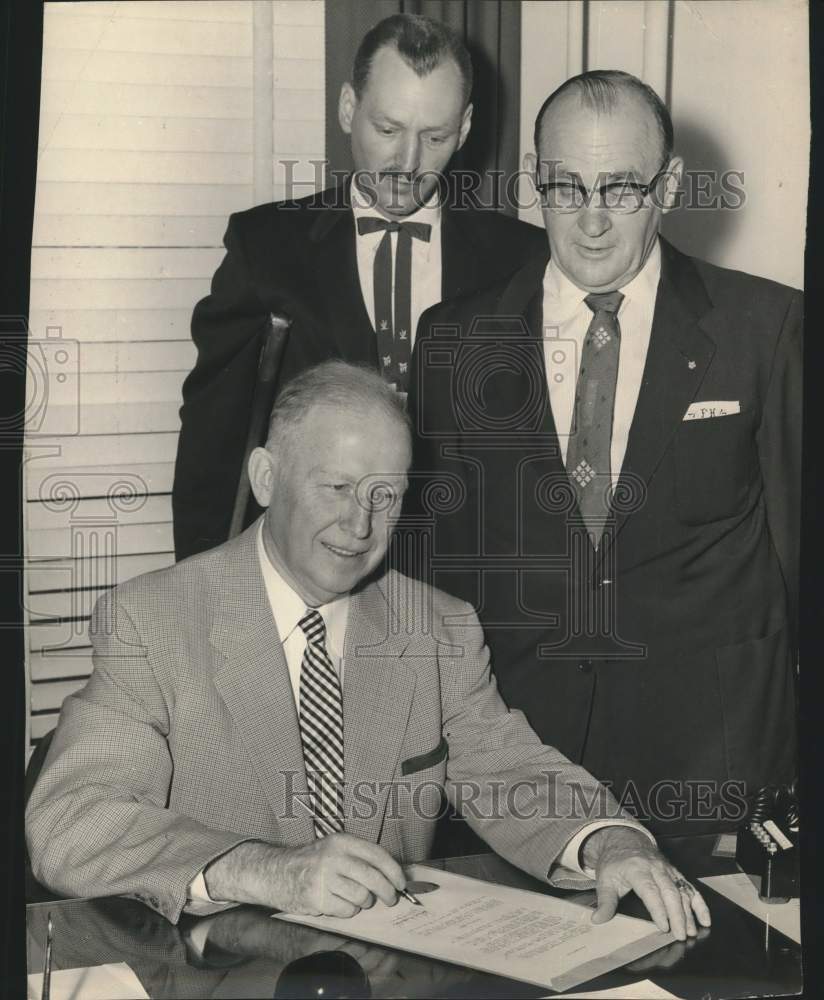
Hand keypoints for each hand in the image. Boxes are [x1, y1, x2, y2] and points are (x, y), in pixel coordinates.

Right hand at [204, 834, 405, 917]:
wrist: (275, 871)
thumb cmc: (311, 861)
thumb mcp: (334, 848)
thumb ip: (360, 857)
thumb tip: (393, 874)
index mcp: (342, 841)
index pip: (378, 855)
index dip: (394, 871)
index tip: (402, 883)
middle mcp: (333, 857)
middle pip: (373, 879)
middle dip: (388, 892)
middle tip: (391, 898)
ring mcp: (324, 878)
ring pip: (362, 897)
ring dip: (364, 902)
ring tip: (356, 898)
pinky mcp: (317, 898)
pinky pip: (347, 910)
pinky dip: (348, 911)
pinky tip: (339, 903)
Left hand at [581, 827, 711, 940]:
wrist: (624, 839)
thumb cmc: (614, 863)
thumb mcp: (605, 879)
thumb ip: (604, 901)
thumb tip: (597, 920)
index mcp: (637, 869)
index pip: (650, 890)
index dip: (658, 909)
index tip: (663, 927)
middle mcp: (655, 868)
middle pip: (670, 892)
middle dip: (677, 915)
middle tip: (681, 935)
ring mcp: (668, 870)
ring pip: (682, 891)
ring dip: (689, 912)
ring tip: (692, 932)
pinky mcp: (675, 873)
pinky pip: (690, 888)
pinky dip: (700, 903)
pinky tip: (705, 919)